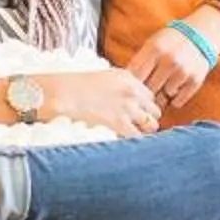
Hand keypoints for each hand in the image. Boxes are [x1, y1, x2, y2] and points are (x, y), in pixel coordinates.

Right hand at [40, 67, 161, 136]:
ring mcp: (128, 108)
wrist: (64, 92)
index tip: (136, 114)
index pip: (150, 97)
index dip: (143, 108)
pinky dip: (135, 142)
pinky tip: (126, 142)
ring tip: (132, 136)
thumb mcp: (104, 77)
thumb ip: (120, 87)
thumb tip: (126, 100)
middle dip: (147, 120)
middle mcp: (133, 92)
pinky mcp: (119, 122)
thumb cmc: (76, 85)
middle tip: (136, 127)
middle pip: (155, 111)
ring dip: (144, 132)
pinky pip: (138, 137)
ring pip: (152, 125)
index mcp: (129, 79)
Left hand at [123, 20, 218, 110]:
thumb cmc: (171, 41)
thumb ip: (140, 61)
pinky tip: (175, 89)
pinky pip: (177, 102)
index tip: (130, 87)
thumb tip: (124, 85)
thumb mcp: (153, 43)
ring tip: (162, 87)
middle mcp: (168, 60)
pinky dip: (174, 99)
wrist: (202, 34)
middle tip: (146, 92)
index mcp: (154, 48)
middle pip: (147, 89)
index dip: (130, 85)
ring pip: (162, 97)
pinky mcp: (195, 81)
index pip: (134, 75)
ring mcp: (183, 71)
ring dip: (160, 96)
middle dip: (145, 93)